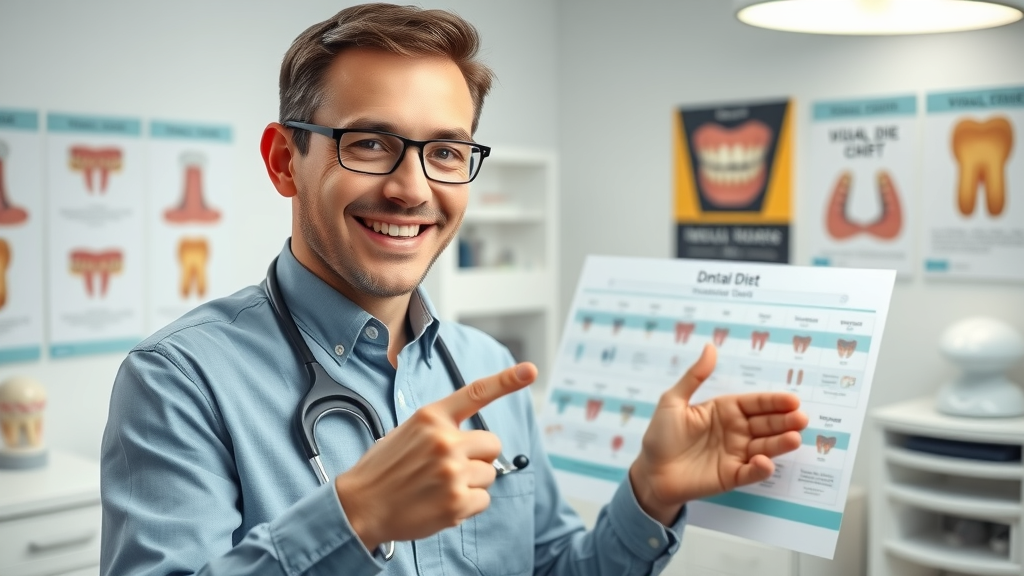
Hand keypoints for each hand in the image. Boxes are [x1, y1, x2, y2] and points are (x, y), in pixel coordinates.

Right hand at [334, 362, 536, 549]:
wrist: (359, 506)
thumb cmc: (384, 470)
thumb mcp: (407, 432)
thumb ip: (441, 429)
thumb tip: (473, 441)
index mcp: (431, 417)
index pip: (476, 393)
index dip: (507, 380)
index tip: (530, 371)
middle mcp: (445, 441)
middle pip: (493, 444)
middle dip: (479, 457)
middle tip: (452, 468)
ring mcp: (452, 472)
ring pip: (488, 475)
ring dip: (471, 483)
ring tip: (439, 487)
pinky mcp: (455, 503)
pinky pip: (483, 501)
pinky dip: (467, 506)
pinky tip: (442, 504)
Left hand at [629, 344, 807, 524]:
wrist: (650, 471)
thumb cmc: (660, 435)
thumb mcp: (673, 401)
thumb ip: (694, 376)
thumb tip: (711, 347)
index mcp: (725, 410)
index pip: (755, 403)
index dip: (774, 402)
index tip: (793, 400)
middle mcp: (736, 431)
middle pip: (766, 424)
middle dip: (785, 421)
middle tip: (801, 418)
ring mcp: (736, 454)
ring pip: (765, 447)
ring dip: (780, 443)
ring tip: (794, 438)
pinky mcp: (732, 476)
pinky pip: (750, 472)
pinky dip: (760, 468)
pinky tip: (765, 461)